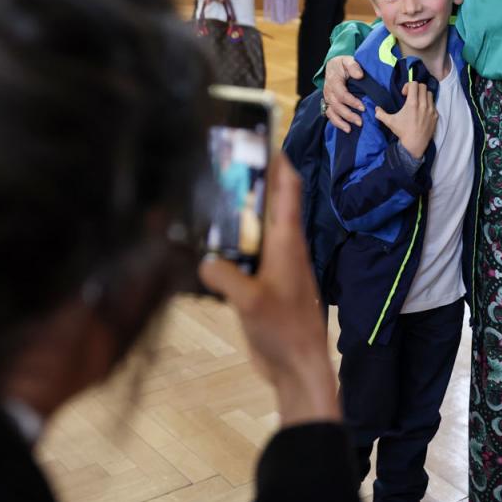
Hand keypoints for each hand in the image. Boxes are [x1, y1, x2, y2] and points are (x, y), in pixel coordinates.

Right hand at [200, 160, 339, 427]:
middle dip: (253, 179)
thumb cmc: (284, 330)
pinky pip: (247, 254)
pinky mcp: (264, 285)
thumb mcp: (249, 302)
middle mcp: (284, 248)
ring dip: (239, 212)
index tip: (265, 134)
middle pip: (270, 203)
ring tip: (211, 193)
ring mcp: (275, 267)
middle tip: (225, 157)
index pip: (288, 189)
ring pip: (257, 229)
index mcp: (288, 242)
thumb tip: (202, 260)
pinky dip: (232, 243)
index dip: (279, 161)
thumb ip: (225, 276)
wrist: (299, 367)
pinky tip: (210, 244)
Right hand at [322, 55, 364, 132]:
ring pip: (331, 112)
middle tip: (360, 122)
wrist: (333, 66)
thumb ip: (353, 66)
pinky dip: (336, 123)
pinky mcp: (328, 103)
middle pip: (336, 106)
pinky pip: (329, 115)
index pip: (341, 94)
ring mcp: (327, 98)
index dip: (351, 102)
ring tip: (350, 129)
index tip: (363, 107)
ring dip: (341, 122)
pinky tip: (346, 128)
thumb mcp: (348, 60)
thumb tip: (359, 75)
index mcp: (333, 81)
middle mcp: (328, 91)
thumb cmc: (343, 64)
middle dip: (348, 115)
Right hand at [374, 81, 436, 158]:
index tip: (404, 94)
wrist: (414, 144)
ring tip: (418, 102)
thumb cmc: (402, 132)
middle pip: (423, 86)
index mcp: (412, 103)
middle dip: (416, 88)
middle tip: (411, 96)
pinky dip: (429, 104)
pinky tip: (423, 111)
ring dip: (423, 95)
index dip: (408, 86)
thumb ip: (381, 114)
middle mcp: (423, 104)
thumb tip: (376, 108)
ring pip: (430, 94)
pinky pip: (434, 104)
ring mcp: (431, 110)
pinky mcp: (435, 116)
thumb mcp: (390, 122)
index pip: (414, 84)